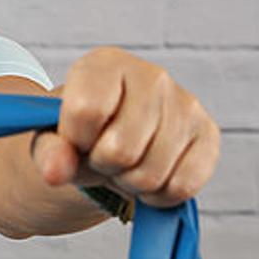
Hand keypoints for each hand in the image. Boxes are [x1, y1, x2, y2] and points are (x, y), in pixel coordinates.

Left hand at [31, 47, 219, 207]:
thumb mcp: (51, 139)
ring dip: (129, 182)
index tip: (76, 138)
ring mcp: (186, 104)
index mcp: (104, 64)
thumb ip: (48, 152)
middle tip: (101, 155)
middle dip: (103, 165)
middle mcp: (151, 76)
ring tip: (124, 164)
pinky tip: (149, 176)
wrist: (110, 140)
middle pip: (121, 150)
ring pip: (151, 172)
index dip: (75, 139)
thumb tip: (55, 171)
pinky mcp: (209, 135)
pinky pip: (182, 185)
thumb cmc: (79, 133)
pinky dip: (158, 195)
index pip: (87, 111)